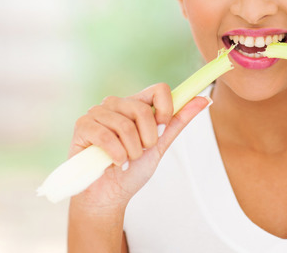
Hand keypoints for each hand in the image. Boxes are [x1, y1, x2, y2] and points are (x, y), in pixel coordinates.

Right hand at [68, 83, 210, 209]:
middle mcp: (116, 104)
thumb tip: (204, 99)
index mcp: (135, 104)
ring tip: (126, 159)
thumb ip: (178, 121)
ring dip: (131, 151)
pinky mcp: (82, 125)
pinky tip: (115, 164)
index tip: (162, 129)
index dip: (166, 110)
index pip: (159, 89)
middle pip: (142, 109)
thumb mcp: (160, 145)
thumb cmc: (133, 170)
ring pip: (125, 125)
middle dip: (148, 139)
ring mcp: (97, 112)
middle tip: (140, 152)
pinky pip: (106, 136)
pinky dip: (116, 155)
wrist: (109, 196)